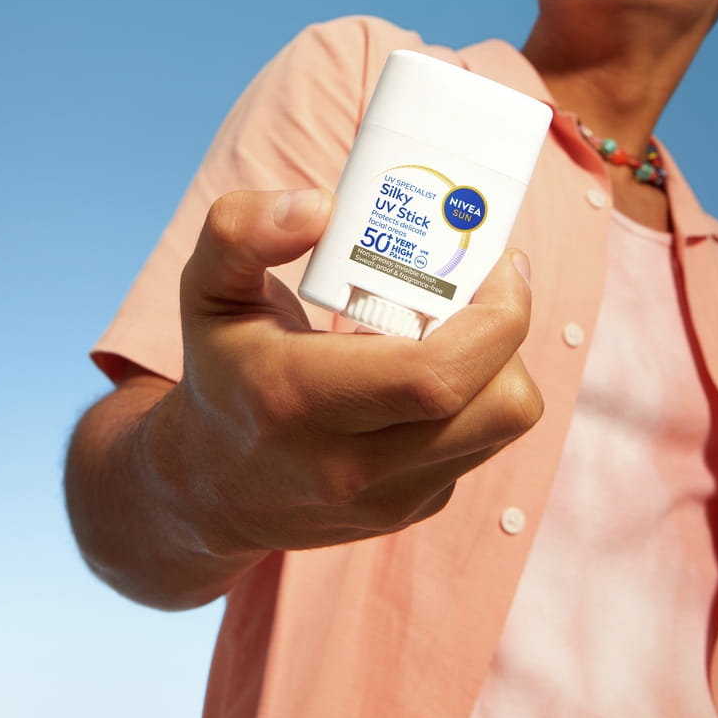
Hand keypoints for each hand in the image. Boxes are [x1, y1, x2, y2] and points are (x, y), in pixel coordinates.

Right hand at [143, 187, 541, 557]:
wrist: (211, 489)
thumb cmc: (222, 371)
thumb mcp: (207, 288)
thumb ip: (242, 231)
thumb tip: (323, 207)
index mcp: (299, 400)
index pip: (438, 374)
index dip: (497, 313)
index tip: (495, 260)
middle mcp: (349, 465)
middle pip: (497, 406)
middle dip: (509, 330)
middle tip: (482, 282)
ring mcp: (388, 499)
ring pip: (502, 426)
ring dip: (498, 363)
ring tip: (456, 322)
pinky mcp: (412, 510)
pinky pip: (481, 445)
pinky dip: (475, 397)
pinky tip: (428, 367)